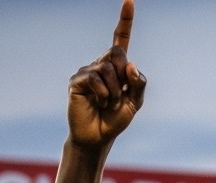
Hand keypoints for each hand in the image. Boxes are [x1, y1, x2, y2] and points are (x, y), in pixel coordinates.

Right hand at [67, 0, 147, 148]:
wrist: (98, 137)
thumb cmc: (116, 119)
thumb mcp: (135, 102)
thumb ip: (138, 83)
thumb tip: (131, 64)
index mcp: (117, 67)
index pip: (120, 39)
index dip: (125, 21)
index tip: (129, 1)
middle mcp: (101, 64)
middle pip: (117, 53)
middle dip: (123, 75)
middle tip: (120, 94)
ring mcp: (87, 71)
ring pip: (107, 68)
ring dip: (114, 90)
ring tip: (109, 103)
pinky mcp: (76, 81)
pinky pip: (94, 78)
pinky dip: (104, 93)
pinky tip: (100, 102)